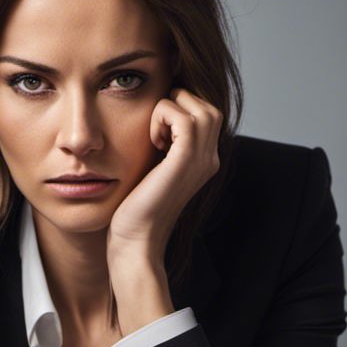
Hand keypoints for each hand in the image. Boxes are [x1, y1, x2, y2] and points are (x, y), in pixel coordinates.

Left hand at [107, 86, 221, 264]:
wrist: (136, 240)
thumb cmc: (135, 208)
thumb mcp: (153, 169)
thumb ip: (162, 145)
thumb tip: (154, 118)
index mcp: (205, 161)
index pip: (206, 114)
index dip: (180, 110)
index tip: (157, 135)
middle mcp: (210, 159)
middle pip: (208, 107)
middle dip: (178, 106)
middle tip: (155, 132)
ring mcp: (203, 161)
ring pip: (200, 108)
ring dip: (170, 111)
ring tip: (155, 137)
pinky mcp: (186, 162)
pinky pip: (184, 119)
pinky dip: (164, 118)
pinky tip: (153, 142)